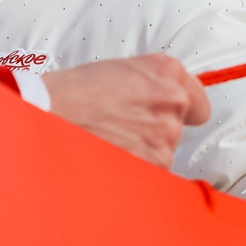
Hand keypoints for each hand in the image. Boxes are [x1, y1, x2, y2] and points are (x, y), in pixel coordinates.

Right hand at [43, 55, 209, 166]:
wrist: (48, 116)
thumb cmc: (70, 94)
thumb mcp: (116, 71)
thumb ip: (148, 84)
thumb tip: (155, 103)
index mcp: (166, 72)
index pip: (198, 103)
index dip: (182, 113)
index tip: (170, 118)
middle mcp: (172, 102)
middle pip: (175, 130)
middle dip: (150, 133)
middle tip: (117, 129)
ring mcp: (164, 137)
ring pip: (161, 154)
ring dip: (140, 153)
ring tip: (108, 143)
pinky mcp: (153, 166)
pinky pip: (150, 174)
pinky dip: (132, 172)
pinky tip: (108, 159)